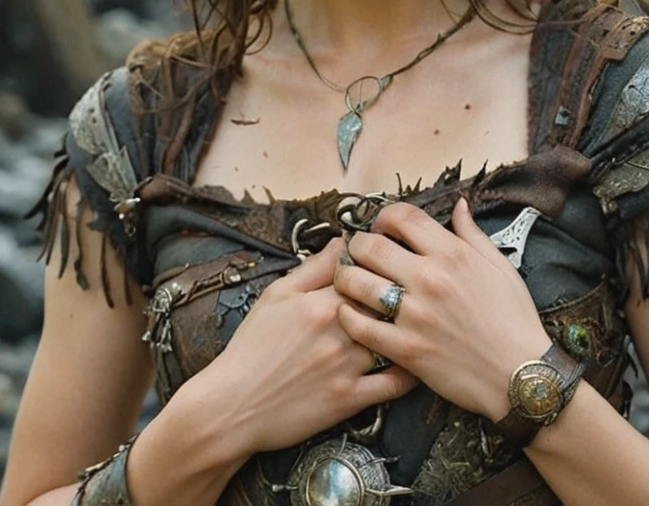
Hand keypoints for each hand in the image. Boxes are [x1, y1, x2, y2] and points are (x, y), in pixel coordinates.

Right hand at [197, 238, 417, 456]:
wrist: (233, 406)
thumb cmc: (252, 348)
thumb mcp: (275, 296)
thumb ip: (313, 268)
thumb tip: (342, 242)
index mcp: (320, 302)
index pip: (366, 271)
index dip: (379, 266)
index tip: (386, 264)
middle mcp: (339, 332)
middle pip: (386, 302)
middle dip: (398, 295)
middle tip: (408, 291)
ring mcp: (346, 366)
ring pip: (394, 338)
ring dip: (406, 329)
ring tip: (416, 321)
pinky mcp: (350, 399)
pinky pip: (395, 385)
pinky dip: (411, 372)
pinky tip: (416, 359)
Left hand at [334, 199, 549, 421]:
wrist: (520, 375)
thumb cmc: (513, 319)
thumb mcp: (500, 266)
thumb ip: (472, 233)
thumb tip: (459, 205)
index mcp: (451, 253)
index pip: (402, 217)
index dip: (383, 216)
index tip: (381, 227)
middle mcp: (429, 278)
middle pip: (369, 246)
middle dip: (358, 244)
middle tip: (360, 253)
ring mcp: (414, 314)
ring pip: (356, 282)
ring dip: (347, 278)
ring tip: (350, 281)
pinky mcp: (405, 348)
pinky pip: (359, 326)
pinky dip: (348, 316)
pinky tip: (350, 313)